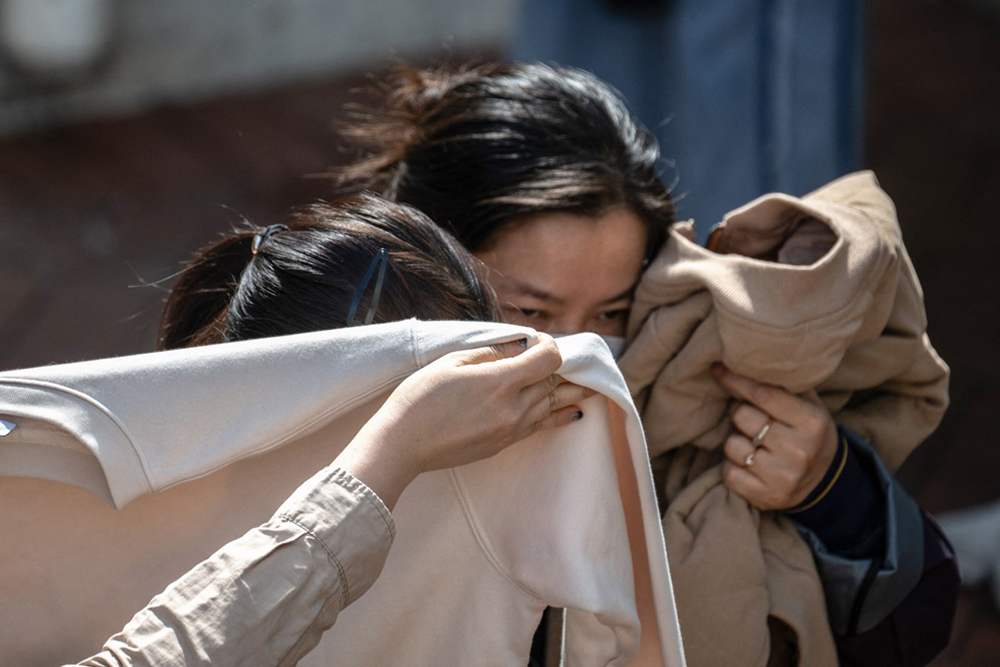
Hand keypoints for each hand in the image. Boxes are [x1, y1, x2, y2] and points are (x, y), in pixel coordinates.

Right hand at [338, 334, 593, 507]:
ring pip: (552, 406)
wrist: (402, 445)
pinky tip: (573, 411)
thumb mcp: (452, 362)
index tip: (537, 341)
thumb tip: (520, 345)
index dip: (549, 345)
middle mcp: (513, 408)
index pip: (549, 359)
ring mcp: (511, 429)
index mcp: (500, 382)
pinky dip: (559, 415)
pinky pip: (541, 427)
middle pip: (553, 382)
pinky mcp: (504, 444)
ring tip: (587, 384)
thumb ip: (492, 352)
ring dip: (568, 392)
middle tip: (561, 359)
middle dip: (560, 368)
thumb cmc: (419, 398)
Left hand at [713, 364, 837, 510]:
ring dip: (736, 442)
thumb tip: (745, 363)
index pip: (763, 394)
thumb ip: (783, 387)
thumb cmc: (809, 435)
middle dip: (739, 413)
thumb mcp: (809, 407)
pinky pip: (729, 472)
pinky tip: (749, 464)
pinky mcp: (766, 496)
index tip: (719, 369)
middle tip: (748, 417)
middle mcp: (797, 450)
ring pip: (732, 446)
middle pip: (742, 417)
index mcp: (810, 422)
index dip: (737, 380)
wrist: (825, 483)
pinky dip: (732, 466)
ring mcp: (781, 476)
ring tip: (753, 443)